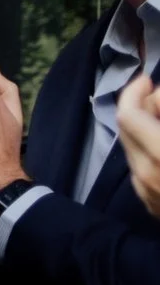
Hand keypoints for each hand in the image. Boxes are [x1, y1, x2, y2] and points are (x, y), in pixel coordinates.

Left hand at [122, 74, 159, 219]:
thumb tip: (156, 96)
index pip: (129, 115)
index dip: (135, 92)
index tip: (148, 80)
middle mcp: (149, 172)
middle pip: (126, 127)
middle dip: (141, 105)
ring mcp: (147, 191)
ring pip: (131, 147)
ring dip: (145, 127)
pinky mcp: (151, 204)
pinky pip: (140, 168)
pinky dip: (149, 149)